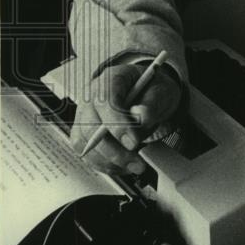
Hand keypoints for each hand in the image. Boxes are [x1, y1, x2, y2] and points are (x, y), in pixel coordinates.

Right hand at [70, 60, 181, 176]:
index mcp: (110, 79)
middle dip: (115, 151)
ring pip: (86, 145)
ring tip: (134, 164)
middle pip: (91, 128)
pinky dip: (105, 164)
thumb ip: (151, 103)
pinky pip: (87, 154)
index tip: (133, 142)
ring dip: (110, 161)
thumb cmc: (151, 90)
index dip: (117, 125)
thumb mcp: (160, 91)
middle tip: (137, 162)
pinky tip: (123, 165)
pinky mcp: (84, 133)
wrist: (149, 94)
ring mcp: (84, 115)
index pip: (105, 102)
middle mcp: (92, 96)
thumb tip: (141, 115)